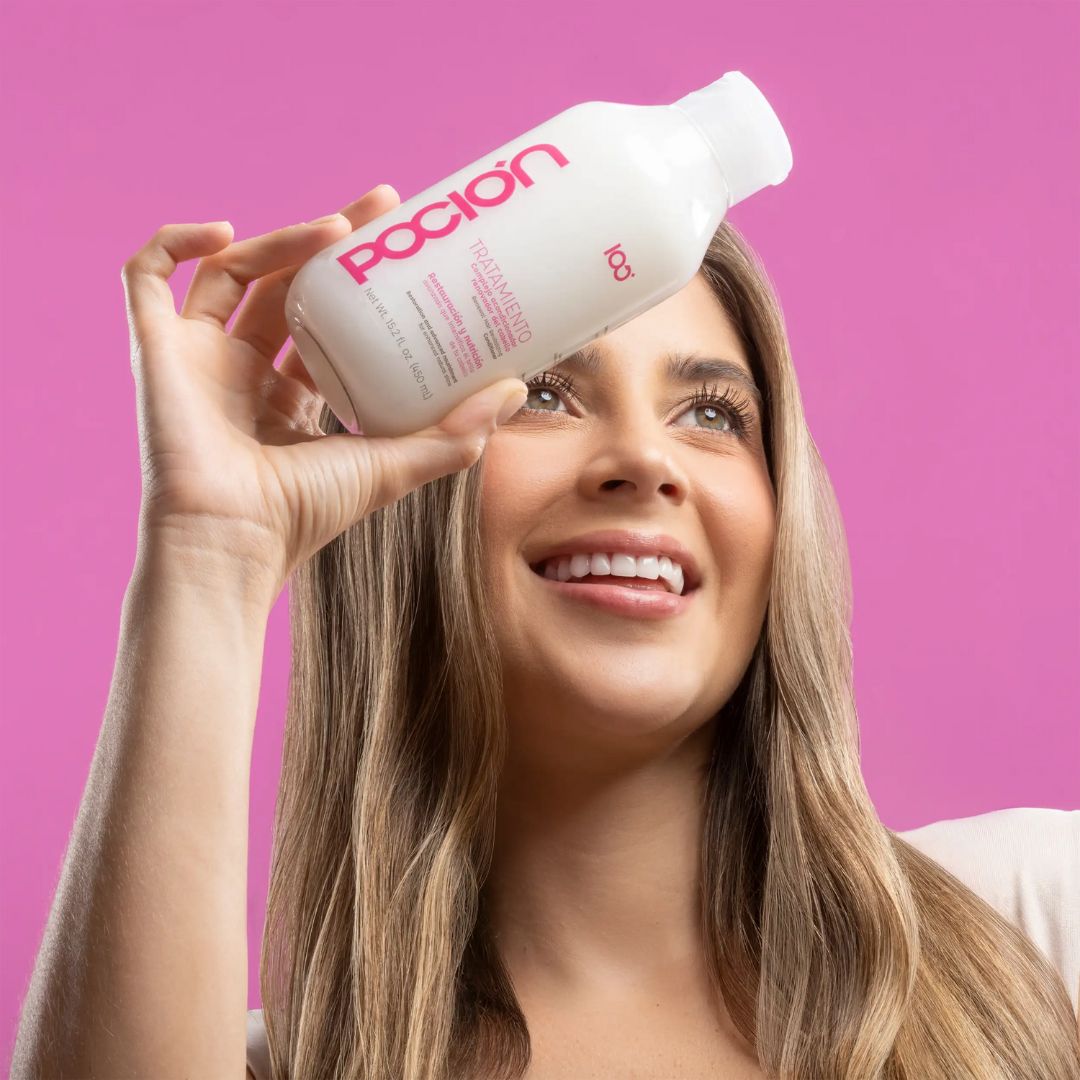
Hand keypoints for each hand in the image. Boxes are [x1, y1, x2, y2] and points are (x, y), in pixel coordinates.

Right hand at [121, 184, 526, 608]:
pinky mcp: (154, 351)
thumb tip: (519, 389)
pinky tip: (221, 229)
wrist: (232, 543)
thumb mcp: (393, 464)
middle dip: (327, 242)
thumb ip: (455, 434)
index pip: (323, 321)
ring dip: (279, 240)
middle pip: (282, 285)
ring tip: (335, 229)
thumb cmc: (305, 516)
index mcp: (289, 399)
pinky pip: (146, 278)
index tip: (398, 239)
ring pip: (231, 272)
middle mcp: (242, 373)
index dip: (355, 279)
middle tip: (383, 209)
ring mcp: (195, 359)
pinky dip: (173, 242)